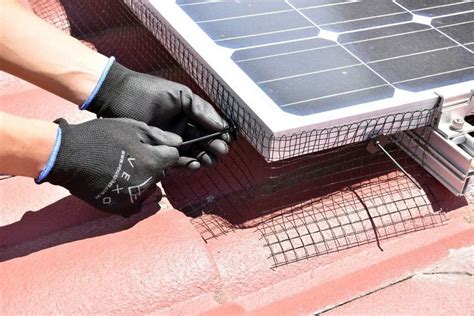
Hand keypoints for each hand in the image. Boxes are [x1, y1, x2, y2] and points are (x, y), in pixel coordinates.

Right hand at [37, 118, 180, 215]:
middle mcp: (146, 184)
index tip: (150, 146)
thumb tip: (179, 143)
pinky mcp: (118, 207)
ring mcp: (132, 197)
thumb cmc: (100, 137)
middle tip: (131, 154)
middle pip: (160, 173)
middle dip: (152, 164)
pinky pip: (133, 201)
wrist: (66, 156)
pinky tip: (115, 181)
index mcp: (153, 163)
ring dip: (141, 178)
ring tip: (121, 167)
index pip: (173, 158)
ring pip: (147, 187)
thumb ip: (158, 136)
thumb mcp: (132, 127)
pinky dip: (129, 193)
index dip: (163, 150)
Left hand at [85, 59, 231, 168]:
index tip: (227, 139)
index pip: (209, 126)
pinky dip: (186, 164)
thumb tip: (222, 125)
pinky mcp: (158, 151)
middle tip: (220, 152)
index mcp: (188, 113)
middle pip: (203, 141)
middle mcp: (181, 128)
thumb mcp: (179, 94)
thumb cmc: (147, 91)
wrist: (117, 97)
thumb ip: (200, 108)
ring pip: (192, 153)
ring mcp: (170, 141)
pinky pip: (175, 160)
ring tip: (209, 161)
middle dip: (214, 147)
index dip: (220, 133)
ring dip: (203, 157)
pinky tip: (195, 164)